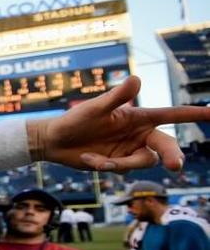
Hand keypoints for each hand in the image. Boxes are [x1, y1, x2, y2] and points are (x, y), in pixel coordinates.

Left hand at [33, 76, 209, 171]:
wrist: (55, 142)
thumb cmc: (74, 120)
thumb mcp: (94, 109)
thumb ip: (116, 97)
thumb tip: (137, 79)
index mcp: (138, 117)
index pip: (171, 115)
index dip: (194, 114)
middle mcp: (139, 134)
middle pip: (165, 146)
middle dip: (173, 155)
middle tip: (176, 166)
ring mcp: (130, 150)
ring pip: (144, 162)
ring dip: (122, 164)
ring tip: (97, 160)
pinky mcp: (120, 164)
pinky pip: (123, 170)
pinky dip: (106, 167)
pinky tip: (88, 160)